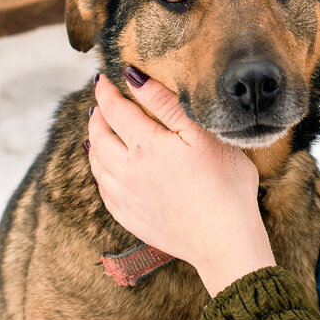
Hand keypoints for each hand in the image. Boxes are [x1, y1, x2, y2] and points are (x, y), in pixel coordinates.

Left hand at [87, 70, 275, 294]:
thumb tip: (134, 78)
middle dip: (97, 115)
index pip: (115, 110)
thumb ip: (167, 103)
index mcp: (146, 145)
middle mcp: (127, 170)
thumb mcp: (202, 134)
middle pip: (99, 136)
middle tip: (101, 103)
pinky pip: (104, 190)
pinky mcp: (130, 218)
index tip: (103, 79)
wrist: (224, 240)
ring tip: (99, 133)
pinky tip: (107, 170)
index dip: (107, 92)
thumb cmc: (225, 184)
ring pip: (97, 164)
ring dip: (95, 143)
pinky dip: (100, 172)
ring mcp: (126, 197)